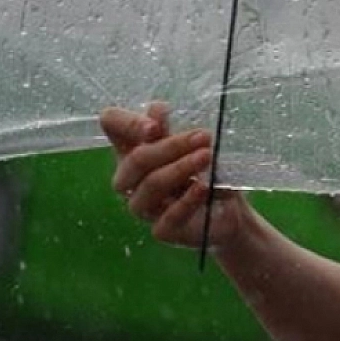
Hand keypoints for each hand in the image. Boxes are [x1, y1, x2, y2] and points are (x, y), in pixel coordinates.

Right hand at [99, 102, 248, 250]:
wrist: (228, 210)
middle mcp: (130, 178)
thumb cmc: (205, 171)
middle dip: (170, 146)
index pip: (111, 125)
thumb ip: (173, 130)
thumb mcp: (194, 146)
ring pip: (150, 185)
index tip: (156, 126)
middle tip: (203, 137)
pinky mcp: (162, 230)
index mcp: (132, 149)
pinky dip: (186, 200)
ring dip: (180, 168)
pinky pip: (167, 217)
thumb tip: (156, 110)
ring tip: (207, 157)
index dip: (127, 123)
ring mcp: (143, 206)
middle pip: (135, 160)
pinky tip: (202, 188)